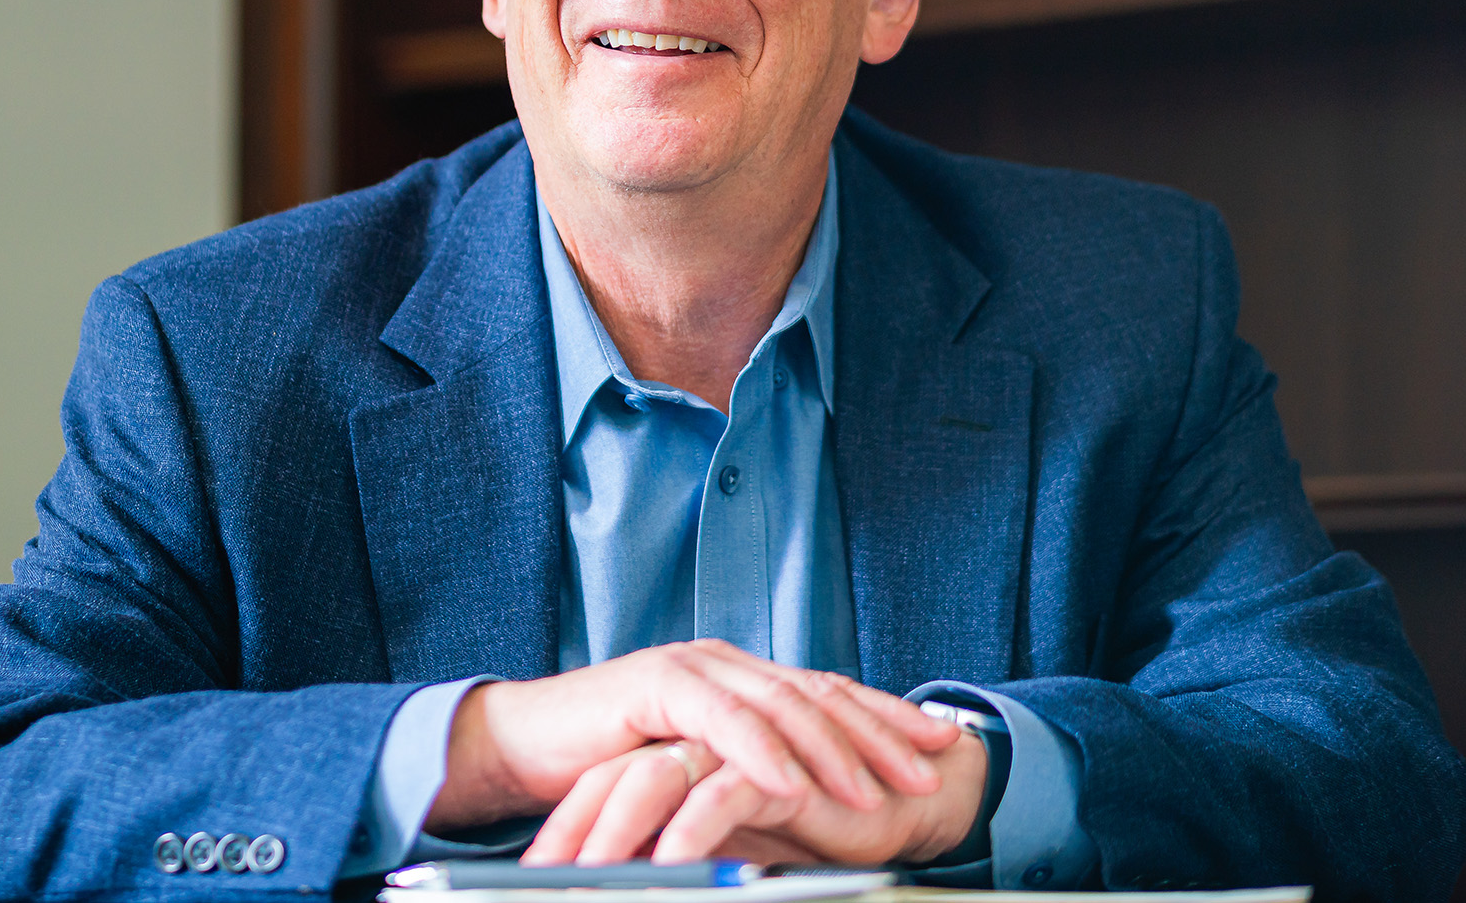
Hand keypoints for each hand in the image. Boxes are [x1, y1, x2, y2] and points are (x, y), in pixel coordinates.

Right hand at [426, 640, 961, 832]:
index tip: (942, 743)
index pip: (826, 691)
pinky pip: (721, 720)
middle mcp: (723, 663)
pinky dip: (763, 752)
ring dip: (836, 748)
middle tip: (932, 767)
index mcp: (738, 677)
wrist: (523, 747)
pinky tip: (795, 783)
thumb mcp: (695, 770)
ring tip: (878, 789)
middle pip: (819, 692)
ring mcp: (691, 667)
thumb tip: (809, 802)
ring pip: (781, 704)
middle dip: (882, 731)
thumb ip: (744, 771)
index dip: (886, 715)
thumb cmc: (606, 764)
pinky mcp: (655, 685)